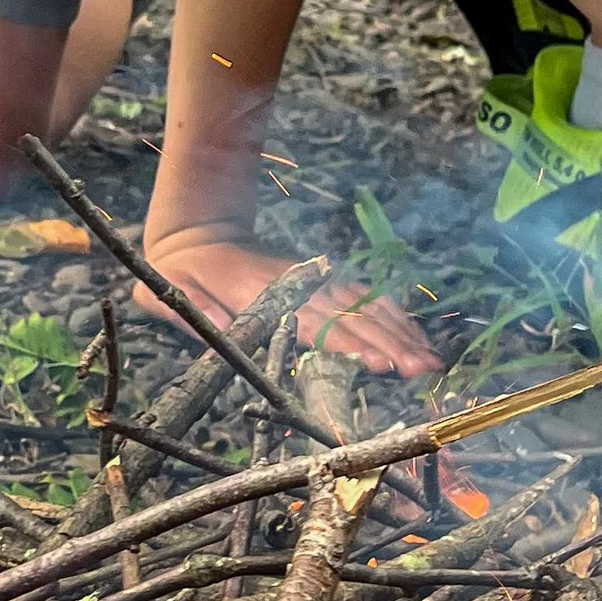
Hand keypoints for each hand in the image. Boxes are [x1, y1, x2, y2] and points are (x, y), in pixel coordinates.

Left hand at [141, 229, 439, 381]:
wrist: (199, 228)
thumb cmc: (181, 272)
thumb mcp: (171, 291)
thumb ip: (195, 311)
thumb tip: (223, 329)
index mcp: (262, 293)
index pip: (313, 322)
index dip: (346, 344)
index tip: (378, 364)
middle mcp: (297, 284)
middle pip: (350, 316)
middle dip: (389, 344)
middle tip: (420, 371)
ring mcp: (314, 277)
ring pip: (364, 305)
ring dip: (400, 333)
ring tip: (429, 362)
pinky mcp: (322, 277)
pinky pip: (364, 295)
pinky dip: (393, 315)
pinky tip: (416, 337)